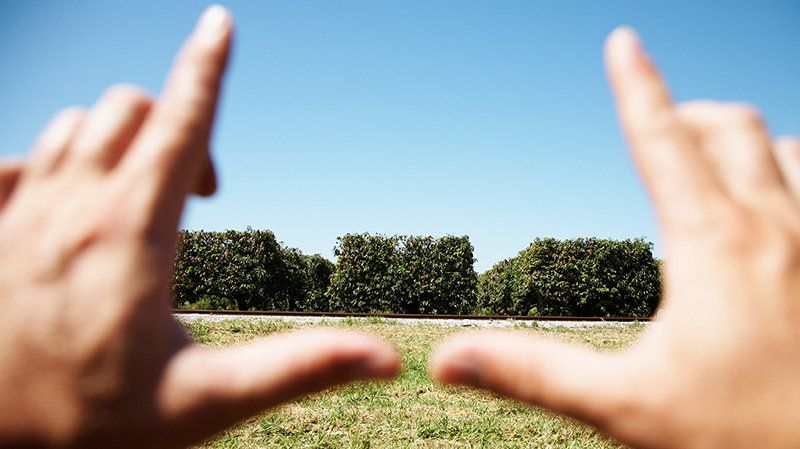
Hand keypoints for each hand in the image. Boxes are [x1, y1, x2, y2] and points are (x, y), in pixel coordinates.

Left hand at [0, 6, 398, 448]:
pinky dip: (55, 160)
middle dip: (176, 127)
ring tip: (141, 201)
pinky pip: (21, 156)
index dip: (206, 69)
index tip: (220, 23)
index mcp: (130, 235)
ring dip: (121, 141)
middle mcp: (70, 208)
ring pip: (75, 125)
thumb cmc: (96, 427)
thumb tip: (388, 357)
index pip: (179, 126)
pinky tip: (71, 207)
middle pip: (128, 109)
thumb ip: (298, 369)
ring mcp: (20, 214)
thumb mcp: (208, 402)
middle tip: (200, 195)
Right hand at [431, 27, 799, 448]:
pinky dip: (790, 174)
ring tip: (712, 168)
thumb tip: (446, 358)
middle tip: (658, 129)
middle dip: (688, 113)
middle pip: (732, 126)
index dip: (635, 85)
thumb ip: (533, 372)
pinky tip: (772, 211)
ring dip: (746, 143)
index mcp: (715, 244)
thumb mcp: (625, 405)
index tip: (623, 40)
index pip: (660, 141)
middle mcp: (778, 228)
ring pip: (788, 149)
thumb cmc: (742, 438)